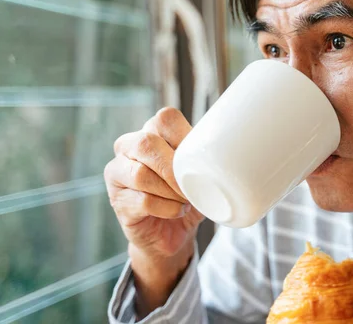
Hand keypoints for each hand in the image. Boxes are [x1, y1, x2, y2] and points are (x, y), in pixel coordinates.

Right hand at [104, 107, 203, 314]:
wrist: (171, 234)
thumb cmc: (187, 197)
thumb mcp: (200, 172)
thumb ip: (205, 155)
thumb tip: (235, 147)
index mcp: (150, 132)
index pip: (163, 119)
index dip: (184, 137)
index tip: (200, 157)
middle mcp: (128, 148)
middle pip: (146, 143)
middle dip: (175, 168)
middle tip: (192, 186)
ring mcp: (117, 173)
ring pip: (141, 174)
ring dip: (171, 191)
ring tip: (185, 201)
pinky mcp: (117, 200)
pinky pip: (142, 200)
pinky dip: (166, 208)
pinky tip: (176, 211)